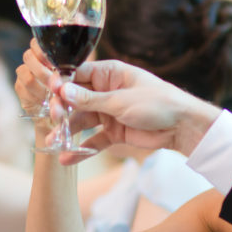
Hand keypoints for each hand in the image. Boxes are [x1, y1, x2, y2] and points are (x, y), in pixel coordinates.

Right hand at [53, 59, 222, 161]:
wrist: (182, 127)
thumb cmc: (157, 102)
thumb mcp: (121, 100)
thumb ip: (90, 99)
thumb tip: (62, 91)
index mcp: (109, 73)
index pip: (77, 74)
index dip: (61, 82)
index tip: (49, 92)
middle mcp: (105, 91)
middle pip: (75, 98)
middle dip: (62, 108)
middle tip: (53, 118)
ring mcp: (108, 112)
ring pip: (81, 120)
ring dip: (67, 130)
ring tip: (53, 141)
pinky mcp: (114, 132)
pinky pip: (93, 140)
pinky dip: (82, 149)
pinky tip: (66, 158)